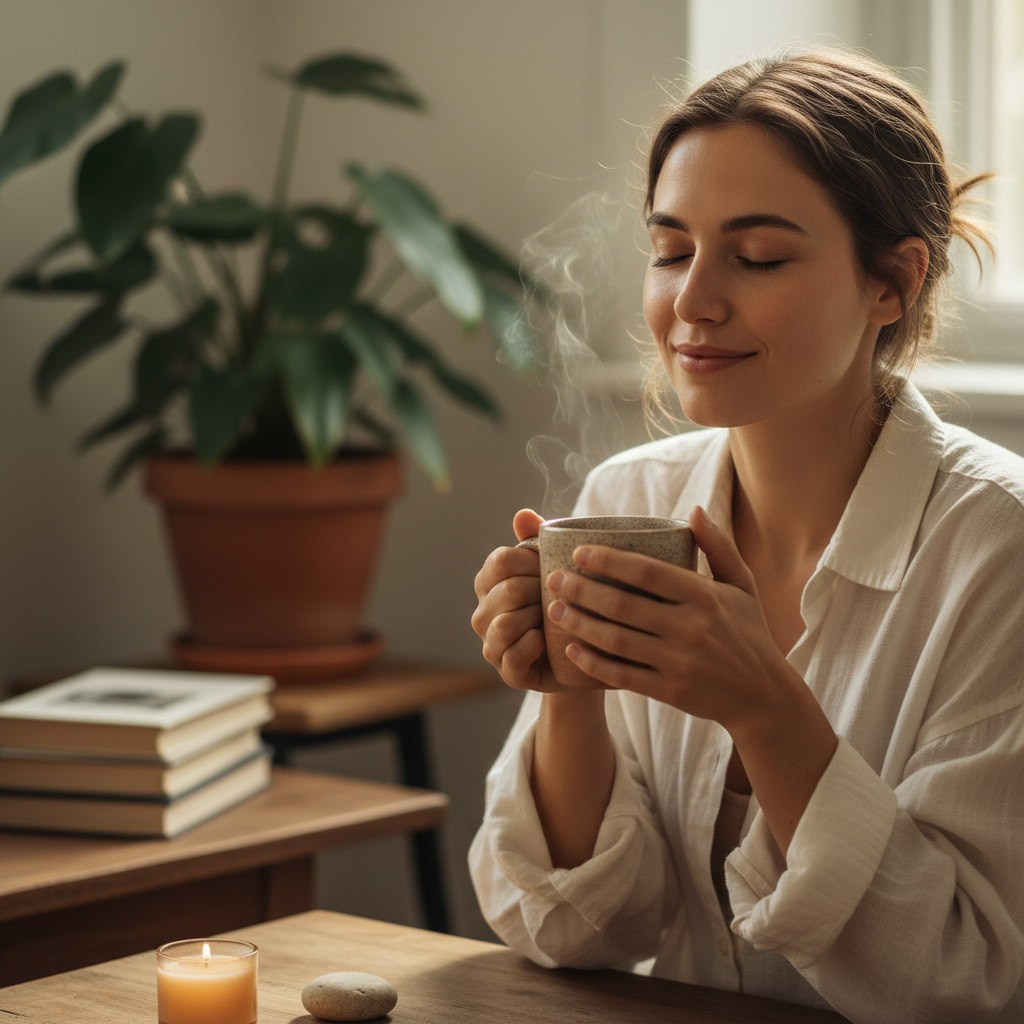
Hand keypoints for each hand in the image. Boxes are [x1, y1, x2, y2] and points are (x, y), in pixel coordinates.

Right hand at [471, 509, 566, 691]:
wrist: (585, 653)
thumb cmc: (568, 602)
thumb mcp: (557, 568)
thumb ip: (538, 540)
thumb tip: (523, 514)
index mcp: (490, 581)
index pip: (502, 560)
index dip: (533, 561)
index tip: (553, 568)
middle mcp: (483, 612)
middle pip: (508, 590)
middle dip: (541, 592)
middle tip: (561, 597)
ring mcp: (491, 644)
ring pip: (505, 623)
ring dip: (537, 619)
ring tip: (555, 619)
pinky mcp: (507, 673)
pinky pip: (513, 655)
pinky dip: (535, 645)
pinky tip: (549, 641)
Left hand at [543, 505, 799, 730]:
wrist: (764, 696)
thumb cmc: (749, 632)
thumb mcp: (742, 584)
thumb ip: (718, 546)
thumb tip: (694, 510)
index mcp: (704, 596)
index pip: (646, 572)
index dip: (607, 561)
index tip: (578, 552)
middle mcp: (690, 628)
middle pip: (622, 605)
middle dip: (581, 590)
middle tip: (553, 579)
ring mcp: (679, 662)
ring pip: (616, 640)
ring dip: (579, 624)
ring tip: (554, 610)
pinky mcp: (670, 691)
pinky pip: (623, 675)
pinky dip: (594, 663)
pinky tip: (571, 649)